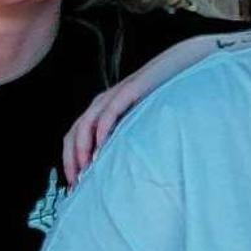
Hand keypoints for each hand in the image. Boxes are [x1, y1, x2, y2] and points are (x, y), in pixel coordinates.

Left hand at [62, 65, 163, 184]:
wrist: (179, 64)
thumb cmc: (162, 95)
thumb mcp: (139, 120)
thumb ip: (127, 137)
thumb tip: (120, 167)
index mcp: (101, 110)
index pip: (74, 138)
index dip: (70, 162)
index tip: (75, 185)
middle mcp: (101, 103)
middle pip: (73, 134)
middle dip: (71, 161)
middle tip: (77, 184)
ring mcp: (113, 96)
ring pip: (85, 125)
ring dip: (82, 150)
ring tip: (87, 170)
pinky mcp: (128, 91)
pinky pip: (109, 112)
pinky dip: (102, 131)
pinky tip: (102, 147)